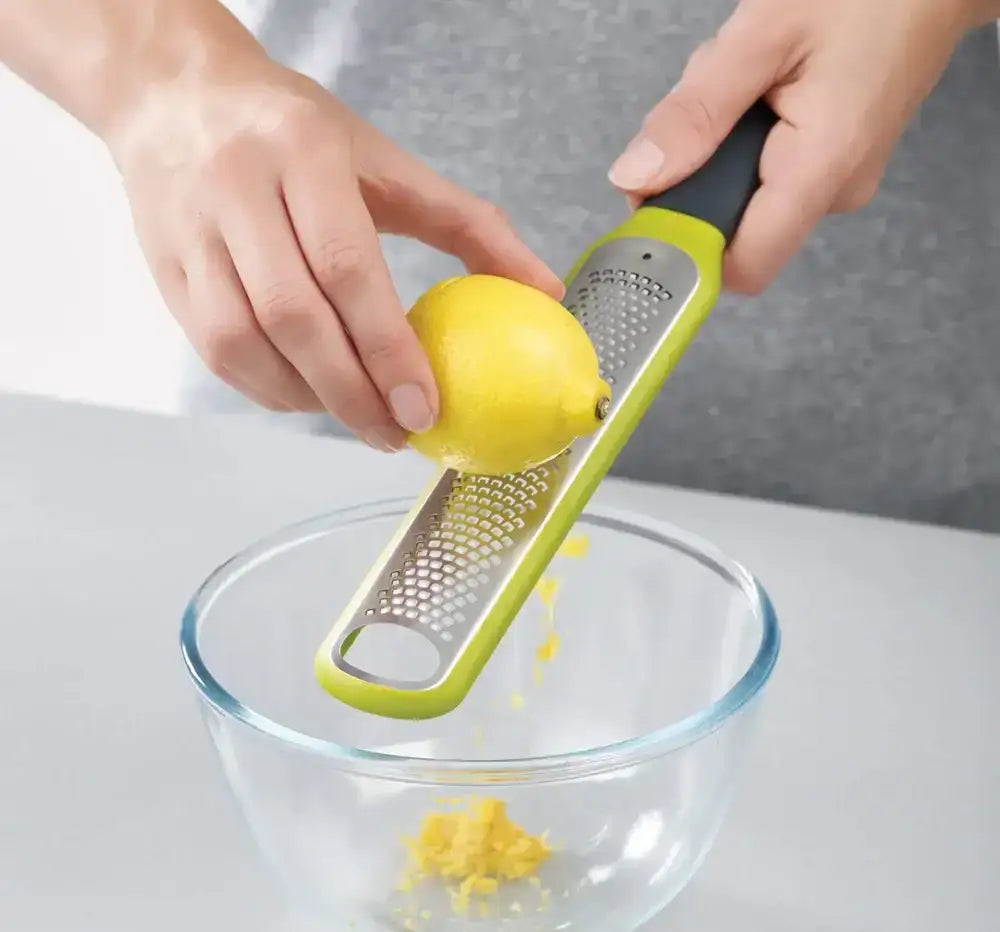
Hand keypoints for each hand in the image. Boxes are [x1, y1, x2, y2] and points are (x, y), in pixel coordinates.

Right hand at [108, 38, 561, 450]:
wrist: (175, 96)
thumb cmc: (297, 136)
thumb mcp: (387, 164)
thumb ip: (471, 225)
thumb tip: (546, 291)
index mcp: (303, 153)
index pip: (347, 268)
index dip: (387, 349)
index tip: (425, 408)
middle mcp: (236, 188)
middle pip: (293, 316)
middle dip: (351, 393)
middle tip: (396, 434)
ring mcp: (190, 230)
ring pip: (243, 342)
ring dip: (306, 397)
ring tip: (357, 417)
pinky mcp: (163, 267)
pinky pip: (213, 350)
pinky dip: (266, 388)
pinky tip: (308, 396)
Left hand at [609, 0, 981, 293]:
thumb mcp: (761, 37)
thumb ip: (695, 113)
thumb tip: (635, 177)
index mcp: (821, 168)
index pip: (742, 267)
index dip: (688, 249)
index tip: (653, 204)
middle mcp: (834, 192)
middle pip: (729, 228)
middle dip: (697, 172)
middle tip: (709, 97)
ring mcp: (836, 182)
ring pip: (742, 194)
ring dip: (718, 144)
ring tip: (746, 76)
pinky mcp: (832, 167)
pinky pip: (765, 172)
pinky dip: (743, 135)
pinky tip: (761, 85)